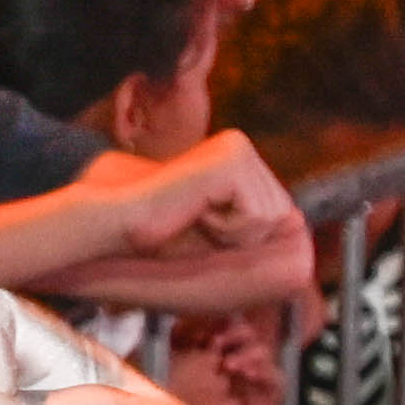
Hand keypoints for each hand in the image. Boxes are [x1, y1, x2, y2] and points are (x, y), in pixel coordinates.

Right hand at [33, 133, 311, 320]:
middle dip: (246, 246)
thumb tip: (299, 224)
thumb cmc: (143, 249)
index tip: (205, 249)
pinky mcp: (233, 153)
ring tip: (190, 224)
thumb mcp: (211, 254)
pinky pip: (260, 216)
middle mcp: (239, 151)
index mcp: (232, 170)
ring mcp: (237, 150)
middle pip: (288, 222)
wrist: (105, 240)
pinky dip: (228, 231)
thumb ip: (256, 245)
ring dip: (234, 240)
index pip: (285, 225)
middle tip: (194, 236)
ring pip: (277, 220)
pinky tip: (191, 214)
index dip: (253, 252)